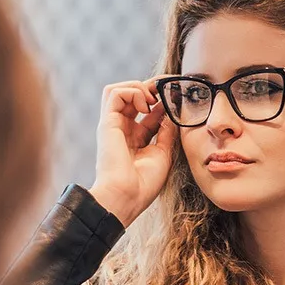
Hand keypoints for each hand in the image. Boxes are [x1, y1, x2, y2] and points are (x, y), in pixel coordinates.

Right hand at [88, 79, 177, 227]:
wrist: (126, 197)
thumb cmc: (144, 183)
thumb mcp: (163, 153)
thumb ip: (167, 131)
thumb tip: (172, 113)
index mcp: (136, 139)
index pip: (148, 110)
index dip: (163, 100)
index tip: (178, 98)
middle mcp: (122, 129)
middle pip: (132, 96)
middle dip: (151, 87)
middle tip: (168, 90)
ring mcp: (113, 125)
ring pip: (118, 90)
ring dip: (139, 87)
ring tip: (153, 99)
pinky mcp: (106, 122)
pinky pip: (113, 93)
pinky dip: (132, 92)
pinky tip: (145, 106)